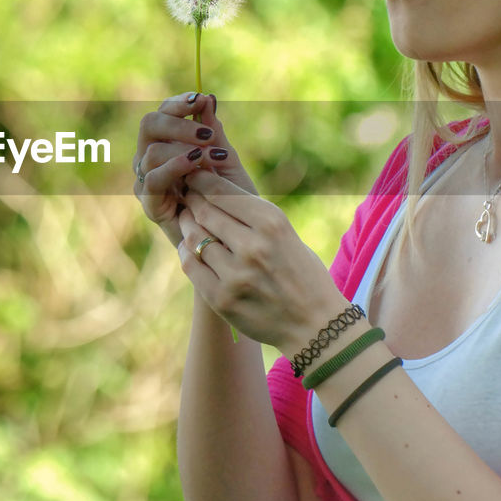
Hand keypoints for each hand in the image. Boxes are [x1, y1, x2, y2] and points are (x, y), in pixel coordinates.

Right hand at [132, 93, 256, 244]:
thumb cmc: (231, 199)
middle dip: (178, 122)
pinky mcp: (150, 204)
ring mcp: (147, 181)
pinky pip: (153, 178)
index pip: (163, 113)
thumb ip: (215, 133)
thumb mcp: (226, 160)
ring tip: (210, 154)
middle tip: (207, 132)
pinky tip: (195, 164)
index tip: (201, 99)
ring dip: (183, 147)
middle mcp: (151, 159)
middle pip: (149, 124)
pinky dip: (174, 166)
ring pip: (151, 150)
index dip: (179, 103)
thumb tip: (209, 99)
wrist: (233, 239)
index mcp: (167, 144)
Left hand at [175, 170, 343, 350]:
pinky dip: (186, 252)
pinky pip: (191, 265)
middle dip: (192, 200)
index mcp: (272, 223)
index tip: (194, 176)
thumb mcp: (285, 234)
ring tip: (187, 219)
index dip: (202, 181)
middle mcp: (253, 247)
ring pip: (194, 238)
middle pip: (205, 211)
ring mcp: (235, 275)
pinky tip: (189, 248)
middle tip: (187, 196)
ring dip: (187, 224)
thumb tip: (213, 191)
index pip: (223, 192)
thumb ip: (252, 215)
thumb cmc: (301, 272)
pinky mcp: (222, 299)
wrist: (315, 324)